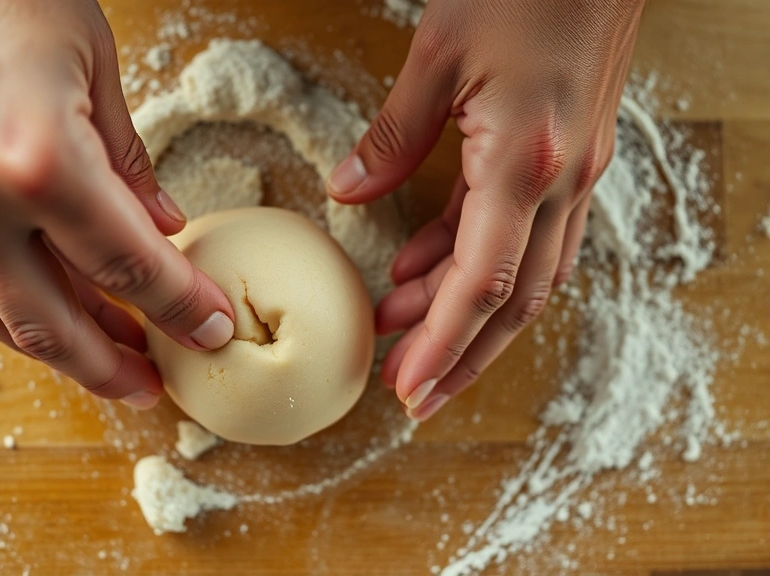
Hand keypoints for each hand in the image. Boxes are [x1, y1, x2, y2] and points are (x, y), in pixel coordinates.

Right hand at [0, 0, 234, 408]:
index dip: (180, 309)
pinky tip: (50, 313)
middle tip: (153, 387)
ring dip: (60, 353)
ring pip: (2, 320)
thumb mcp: (96, 67)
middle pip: (59, 323)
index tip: (212, 330)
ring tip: (109, 363)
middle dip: (114, 367)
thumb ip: (129, 164)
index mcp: (41, 164)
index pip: (130, 269)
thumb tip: (162, 227)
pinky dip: (12, 312)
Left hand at [327, 0, 644, 419]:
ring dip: (467, 314)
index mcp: (525, 164)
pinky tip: (428, 267)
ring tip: (403, 331)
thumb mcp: (439, 55)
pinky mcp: (572, 159)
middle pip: (513, 303)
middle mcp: (561, 183)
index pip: (481, 284)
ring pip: (525, 277)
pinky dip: (478, 261)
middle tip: (409, 391)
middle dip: (461, 356)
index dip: (442, 344)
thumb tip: (350, 192)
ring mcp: (574, 174)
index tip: (408, 386)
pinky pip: (526, 234)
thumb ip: (392, 135)